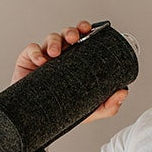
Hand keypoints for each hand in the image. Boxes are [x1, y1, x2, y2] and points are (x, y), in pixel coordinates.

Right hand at [10, 19, 128, 120]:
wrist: (38, 121)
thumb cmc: (63, 111)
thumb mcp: (89, 111)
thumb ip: (108, 105)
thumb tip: (124, 92)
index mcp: (77, 61)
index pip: (83, 40)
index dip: (86, 30)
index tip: (90, 30)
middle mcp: (62, 56)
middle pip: (67, 34)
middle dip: (72, 31)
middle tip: (75, 38)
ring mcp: (45, 58)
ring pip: (50, 39)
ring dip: (54, 41)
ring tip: (56, 52)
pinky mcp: (27, 62)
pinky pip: (31, 50)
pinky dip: (35, 52)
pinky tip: (40, 60)